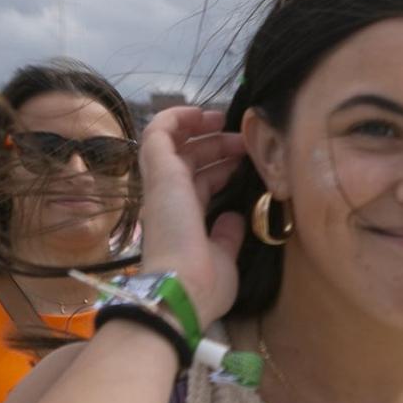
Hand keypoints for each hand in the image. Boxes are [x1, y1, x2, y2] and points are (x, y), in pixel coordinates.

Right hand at [134, 106, 248, 325]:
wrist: (183, 289)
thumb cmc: (204, 283)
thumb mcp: (224, 257)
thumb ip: (227, 236)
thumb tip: (234, 218)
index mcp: (184, 220)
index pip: (200, 185)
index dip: (221, 170)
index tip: (244, 162)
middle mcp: (169, 200)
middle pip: (189, 161)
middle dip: (216, 146)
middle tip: (243, 140)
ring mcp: (162, 184)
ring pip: (172, 143)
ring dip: (198, 129)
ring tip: (224, 120)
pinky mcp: (160, 172)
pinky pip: (158, 132)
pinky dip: (177, 117)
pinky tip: (201, 114)